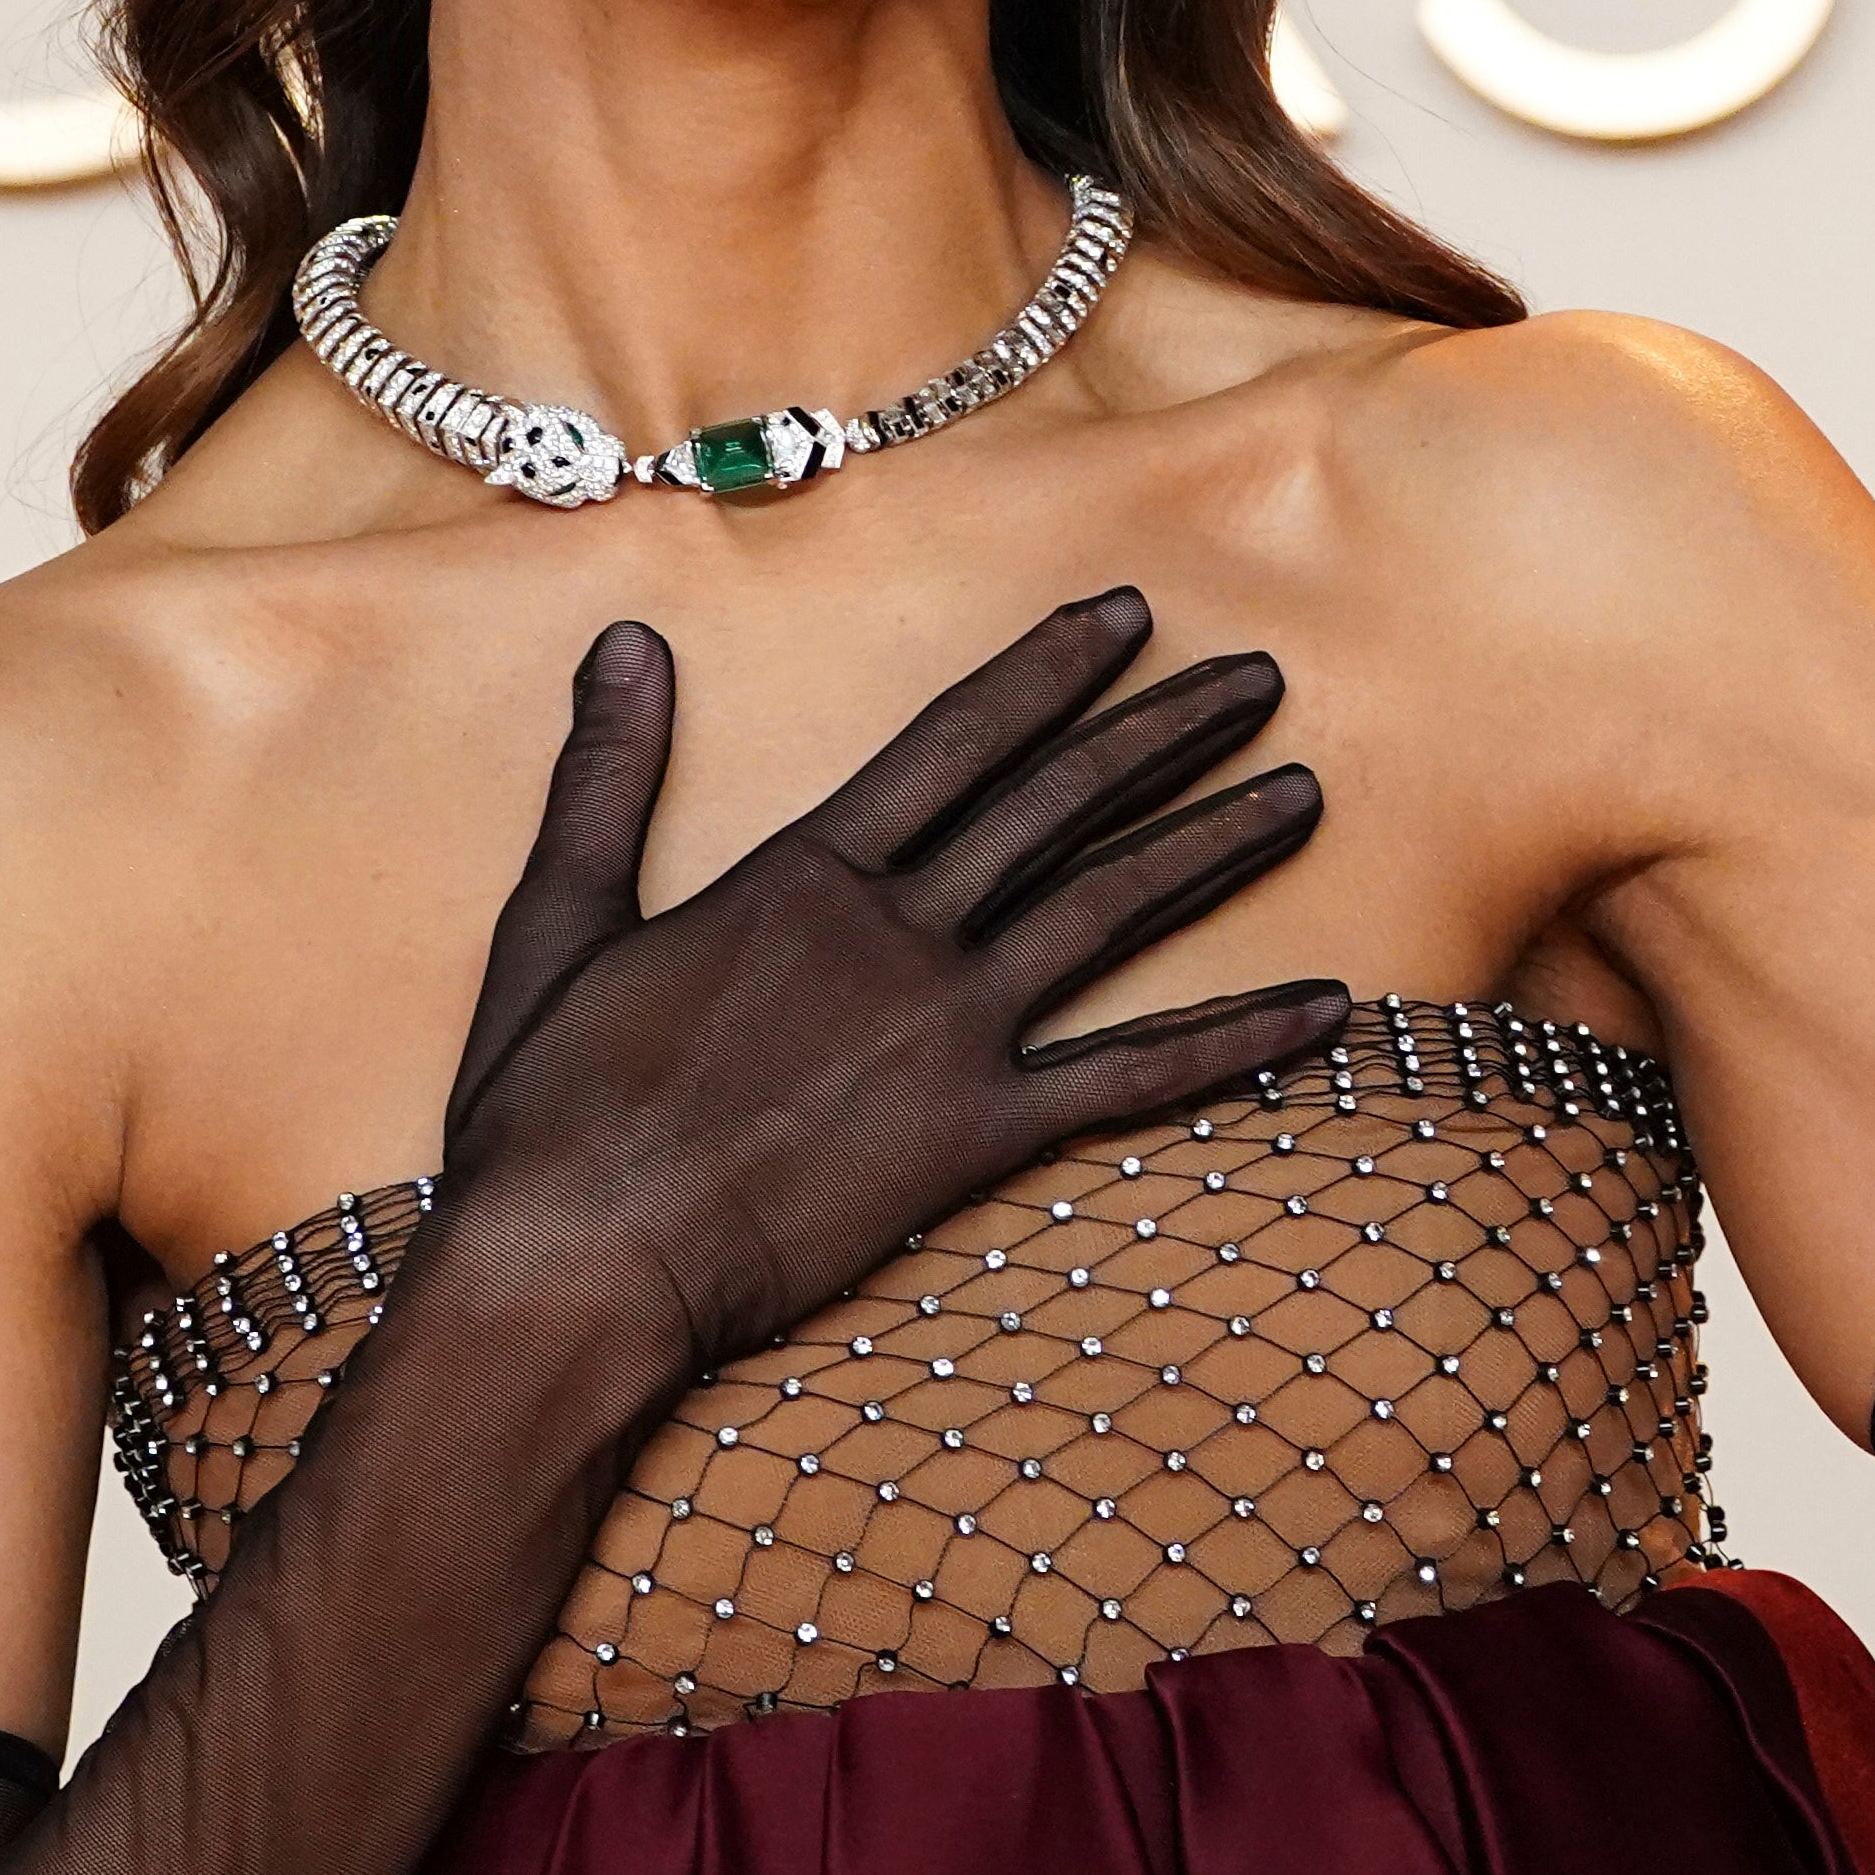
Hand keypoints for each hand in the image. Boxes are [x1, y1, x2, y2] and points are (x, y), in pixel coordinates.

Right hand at [428, 591, 1348, 1373]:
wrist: (578, 1258)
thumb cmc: (551, 1104)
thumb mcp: (563, 918)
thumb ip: (609, 777)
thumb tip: (625, 645)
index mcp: (806, 870)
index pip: (960, 738)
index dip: (1051, 671)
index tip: (1128, 617)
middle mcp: (899, 929)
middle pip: (1061, 805)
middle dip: (1167, 732)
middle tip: (1260, 680)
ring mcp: (948, 1031)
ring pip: (1111, 913)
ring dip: (1215, 846)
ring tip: (1304, 793)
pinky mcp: (972, 1135)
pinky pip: (1129, 1080)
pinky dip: (1231, 1043)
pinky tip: (1323, 1011)